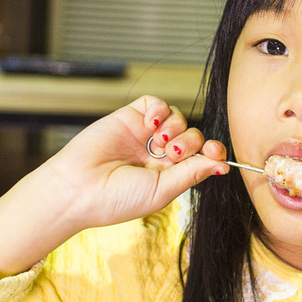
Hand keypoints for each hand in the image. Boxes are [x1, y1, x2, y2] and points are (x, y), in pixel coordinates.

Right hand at [41, 95, 227, 228]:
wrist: (79, 188)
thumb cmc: (116, 198)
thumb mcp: (162, 190)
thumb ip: (191, 174)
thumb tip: (223, 165)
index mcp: (170, 175)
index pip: (202, 157)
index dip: (213, 151)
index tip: (215, 152)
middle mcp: (159, 154)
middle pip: (194, 135)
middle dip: (192, 142)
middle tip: (173, 153)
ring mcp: (145, 135)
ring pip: (178, 117)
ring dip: (175, 127)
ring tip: (158, 142)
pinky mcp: (130, 117)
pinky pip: (156, 103)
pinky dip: (159, 109)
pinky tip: (150, 123)